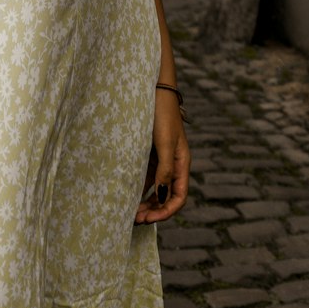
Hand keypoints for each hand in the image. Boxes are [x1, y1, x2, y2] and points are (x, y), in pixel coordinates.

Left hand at [135, 89, 189, 223]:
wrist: (152, 88)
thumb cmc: (161, 113)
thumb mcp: (164, 142)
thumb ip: (165, 170)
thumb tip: (162, 196)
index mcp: (182, 162)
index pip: (178, 197)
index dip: (166, 211)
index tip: (149, 219)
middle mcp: (173, 163)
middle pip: (166, 195)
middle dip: (153, 210)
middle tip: (135, 219)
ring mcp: (160, 157)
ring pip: (155, 187)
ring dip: (145, 201)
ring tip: (130, 211)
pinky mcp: (148, 151)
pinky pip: (145, 175)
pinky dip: (138, 186)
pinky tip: (127, 193)